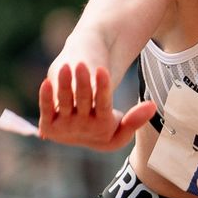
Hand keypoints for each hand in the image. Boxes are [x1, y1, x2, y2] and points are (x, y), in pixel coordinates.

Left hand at [37, 62, 156, 151]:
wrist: (79, 133)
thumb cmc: (103, 120)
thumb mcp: (122, 125)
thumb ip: (136, 119)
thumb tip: (152, 106)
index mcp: (104, 128)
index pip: (103, 104)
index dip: (102, 87)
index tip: (102, 70)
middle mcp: (83, 128)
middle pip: (84, 102)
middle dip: (83, 83)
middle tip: (83, 65)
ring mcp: (64, 126)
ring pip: (64, 103)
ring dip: (64, 85)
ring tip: (67, 67)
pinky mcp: (48, 124)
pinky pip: (46, 110)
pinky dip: (45, 98)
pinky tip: (46, 83)